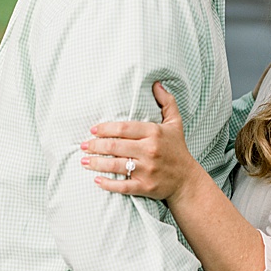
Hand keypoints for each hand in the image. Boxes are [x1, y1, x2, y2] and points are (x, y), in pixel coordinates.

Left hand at [82, 82, 198, 201]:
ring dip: (96, 163)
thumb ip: (166, 102)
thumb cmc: (177, 149)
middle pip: (115, 146)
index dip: (105, 129)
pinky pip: (122, 186)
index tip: (92, 130)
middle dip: (95, 146)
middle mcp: (150, 150)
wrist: (187, 180)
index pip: (123, 128)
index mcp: (155, 133)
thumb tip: (156, 84)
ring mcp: (147, 170)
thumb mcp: (175, 124)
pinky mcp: (145, 186)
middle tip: (83, 146)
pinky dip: (107, 184)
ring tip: (84, 161)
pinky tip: (97, 180)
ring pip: (115, 165)